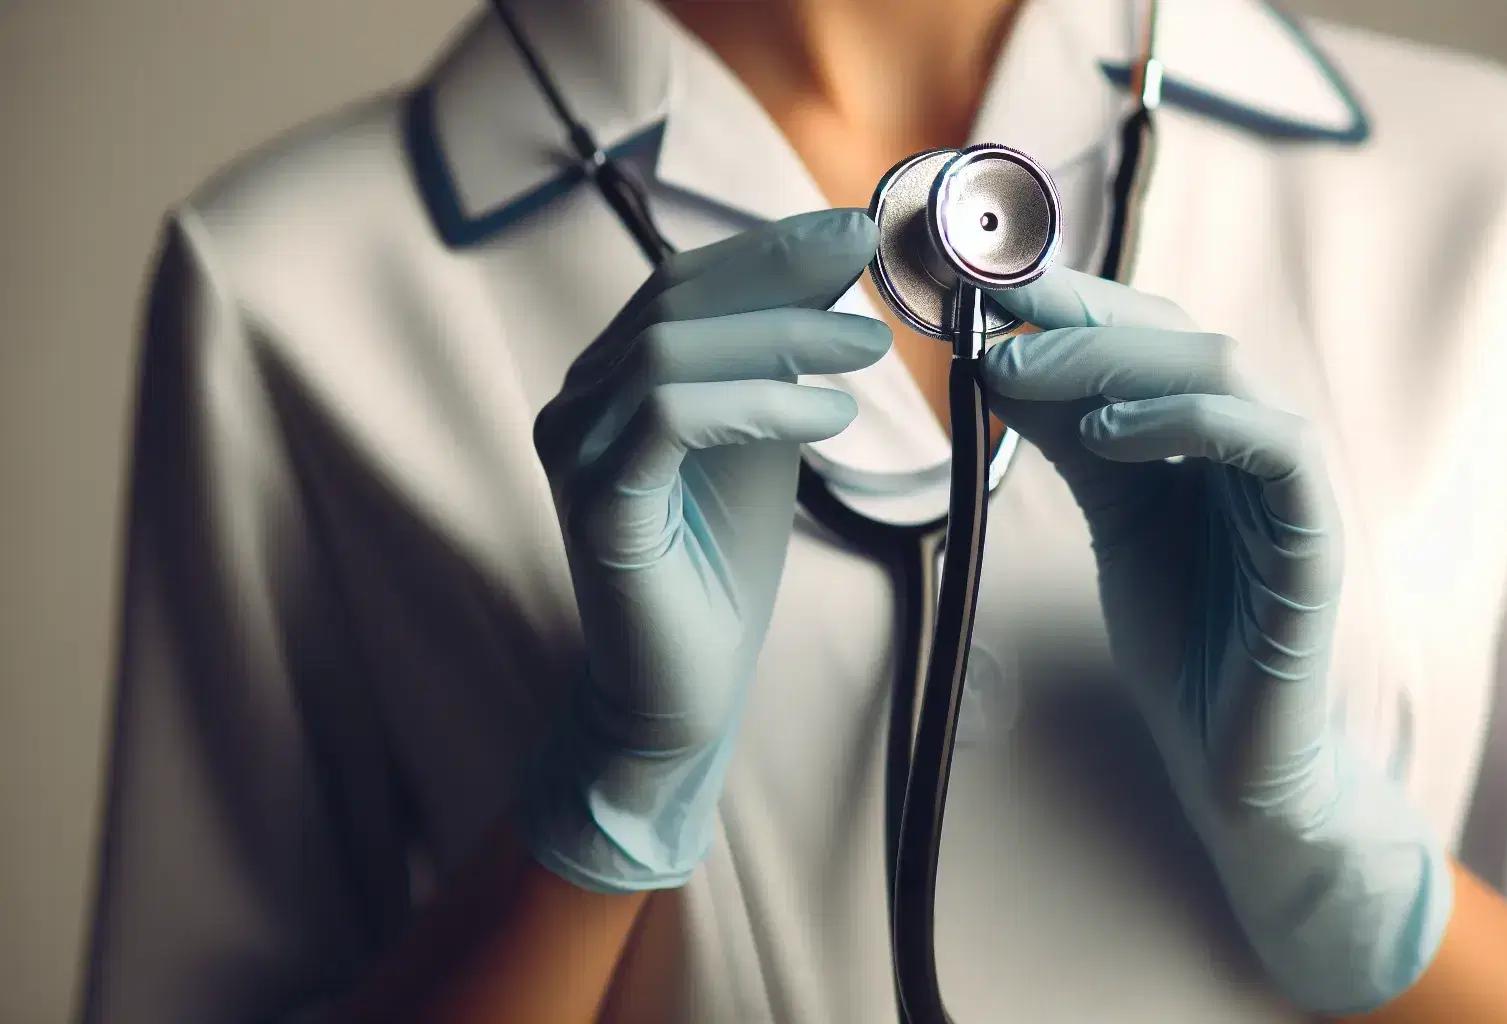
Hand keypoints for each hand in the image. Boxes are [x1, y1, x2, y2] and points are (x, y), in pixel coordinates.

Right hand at [519, 209, 889, 893]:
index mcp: (612, 378)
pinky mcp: (597, 505)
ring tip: (871, 348)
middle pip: (674, 298)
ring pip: (669, 349)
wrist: (680, 689)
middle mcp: (578, 402)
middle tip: (871, 254)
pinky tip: (829, 415)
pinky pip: (670, 420)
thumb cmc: (723, 564)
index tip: (857, 227)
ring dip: (783, 337)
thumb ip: (779, 363)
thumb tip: (835, 271)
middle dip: (781, 268)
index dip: (769, 246)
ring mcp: (576, 451)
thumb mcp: (763, 439)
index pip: (685, 282)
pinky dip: (758, 404)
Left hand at [985, 268, 1451, 1014]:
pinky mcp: (1316, 540)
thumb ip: (1069, 437)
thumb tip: (1001, 357)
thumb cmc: (1181, 632)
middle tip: (997, 312)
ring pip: (1229, 371)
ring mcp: (1296, 485)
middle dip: (1086, 314)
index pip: (1155, 334)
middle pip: (1186, 334)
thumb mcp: (1109, 512)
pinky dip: (1191, 421)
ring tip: (1029, 373)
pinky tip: (1108, 432)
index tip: (989, 281)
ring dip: (1122, 358)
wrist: (1230, 757)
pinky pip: (1277, 448)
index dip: (1077, 300)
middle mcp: (1262, 439)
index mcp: (1217, 430)